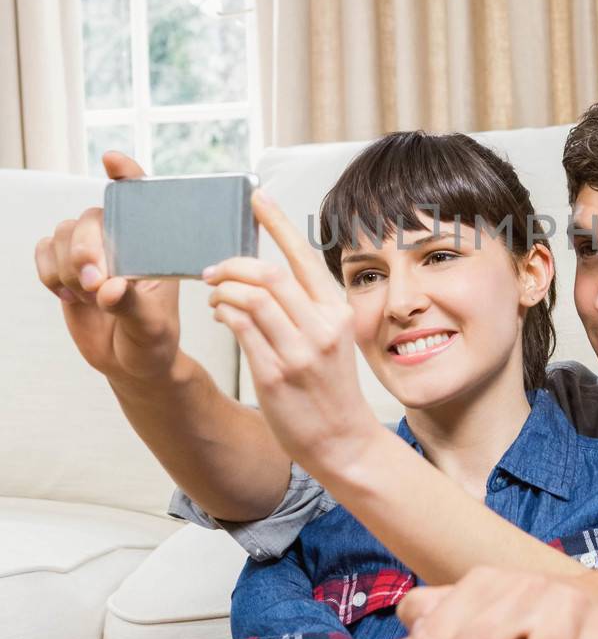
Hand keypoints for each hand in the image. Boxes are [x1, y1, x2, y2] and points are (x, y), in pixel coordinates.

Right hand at [34, 151, 180, 384]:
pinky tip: (69, 295)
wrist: (131, 363)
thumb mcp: (150, 326)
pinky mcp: (65, 266)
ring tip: (89, 297)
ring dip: (68, 267)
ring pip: (64, 233)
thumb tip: (108, 288)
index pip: (141, 198)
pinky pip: (43, 251)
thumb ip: (130, 304)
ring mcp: (91, 250)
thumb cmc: (153, 341)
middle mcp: (121, 239)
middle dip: (85, 249)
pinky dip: (48, 272)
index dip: (126, 174)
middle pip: (90, 218)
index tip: (111, 162)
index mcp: (153, 244)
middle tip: (95, 284)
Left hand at [203, 190, 380, 483]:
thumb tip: (263, 275)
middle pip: (269, 274)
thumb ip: (305, 308)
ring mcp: (299, 351)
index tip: (257, 197)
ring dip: (224, 289)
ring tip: (215, 295)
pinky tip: (220, 314)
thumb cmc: (331, 389)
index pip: (303, 256)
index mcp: (336, 310)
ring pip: (251, 298)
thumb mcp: (331, 339)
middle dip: (233, 263)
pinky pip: (241, 328)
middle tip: (213, 268)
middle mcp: (321, 326)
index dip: (277, 222)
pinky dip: (224, 313)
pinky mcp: (275, 374)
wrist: (343, 440)